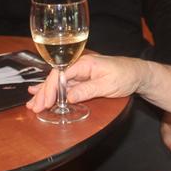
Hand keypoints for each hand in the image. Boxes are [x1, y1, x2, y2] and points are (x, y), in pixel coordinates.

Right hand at [26, 53, 146, 112]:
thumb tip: (68, 97)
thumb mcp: (107, 85)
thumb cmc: (125, 75)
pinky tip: (40, 93)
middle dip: (43, 92)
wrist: (138, 73)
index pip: (61, 74)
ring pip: (58, 82)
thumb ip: (87, 90)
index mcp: (84, 63)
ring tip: (32, 104)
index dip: (51, 89)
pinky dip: (53, 91)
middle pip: (56, 78)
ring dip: (45, 93)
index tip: (45, 102)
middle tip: (33, 107)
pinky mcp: (82, 79)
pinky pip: (64, 85)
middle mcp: (79, 66)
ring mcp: (80, 72)